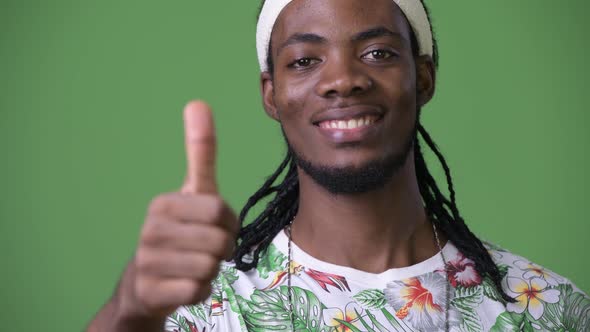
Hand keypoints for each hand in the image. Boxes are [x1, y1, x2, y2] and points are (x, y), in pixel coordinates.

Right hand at [120, 101, 238, 319]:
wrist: (146, 284)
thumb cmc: (180, 232)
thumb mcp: (193, 192)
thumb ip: (200, 151)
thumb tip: (198, 102)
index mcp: (163, 203)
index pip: (220, 211)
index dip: (227, 223)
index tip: (213, 226)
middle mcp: (150, 230)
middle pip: (220, 241)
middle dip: (222, 249)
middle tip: (204, 249)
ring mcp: (147, 262)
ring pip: (211, 267)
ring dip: (211, 270)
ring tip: (191, 265)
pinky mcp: (150, 291)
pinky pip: (199, 290)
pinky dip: (200, 290)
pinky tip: (183, 284)